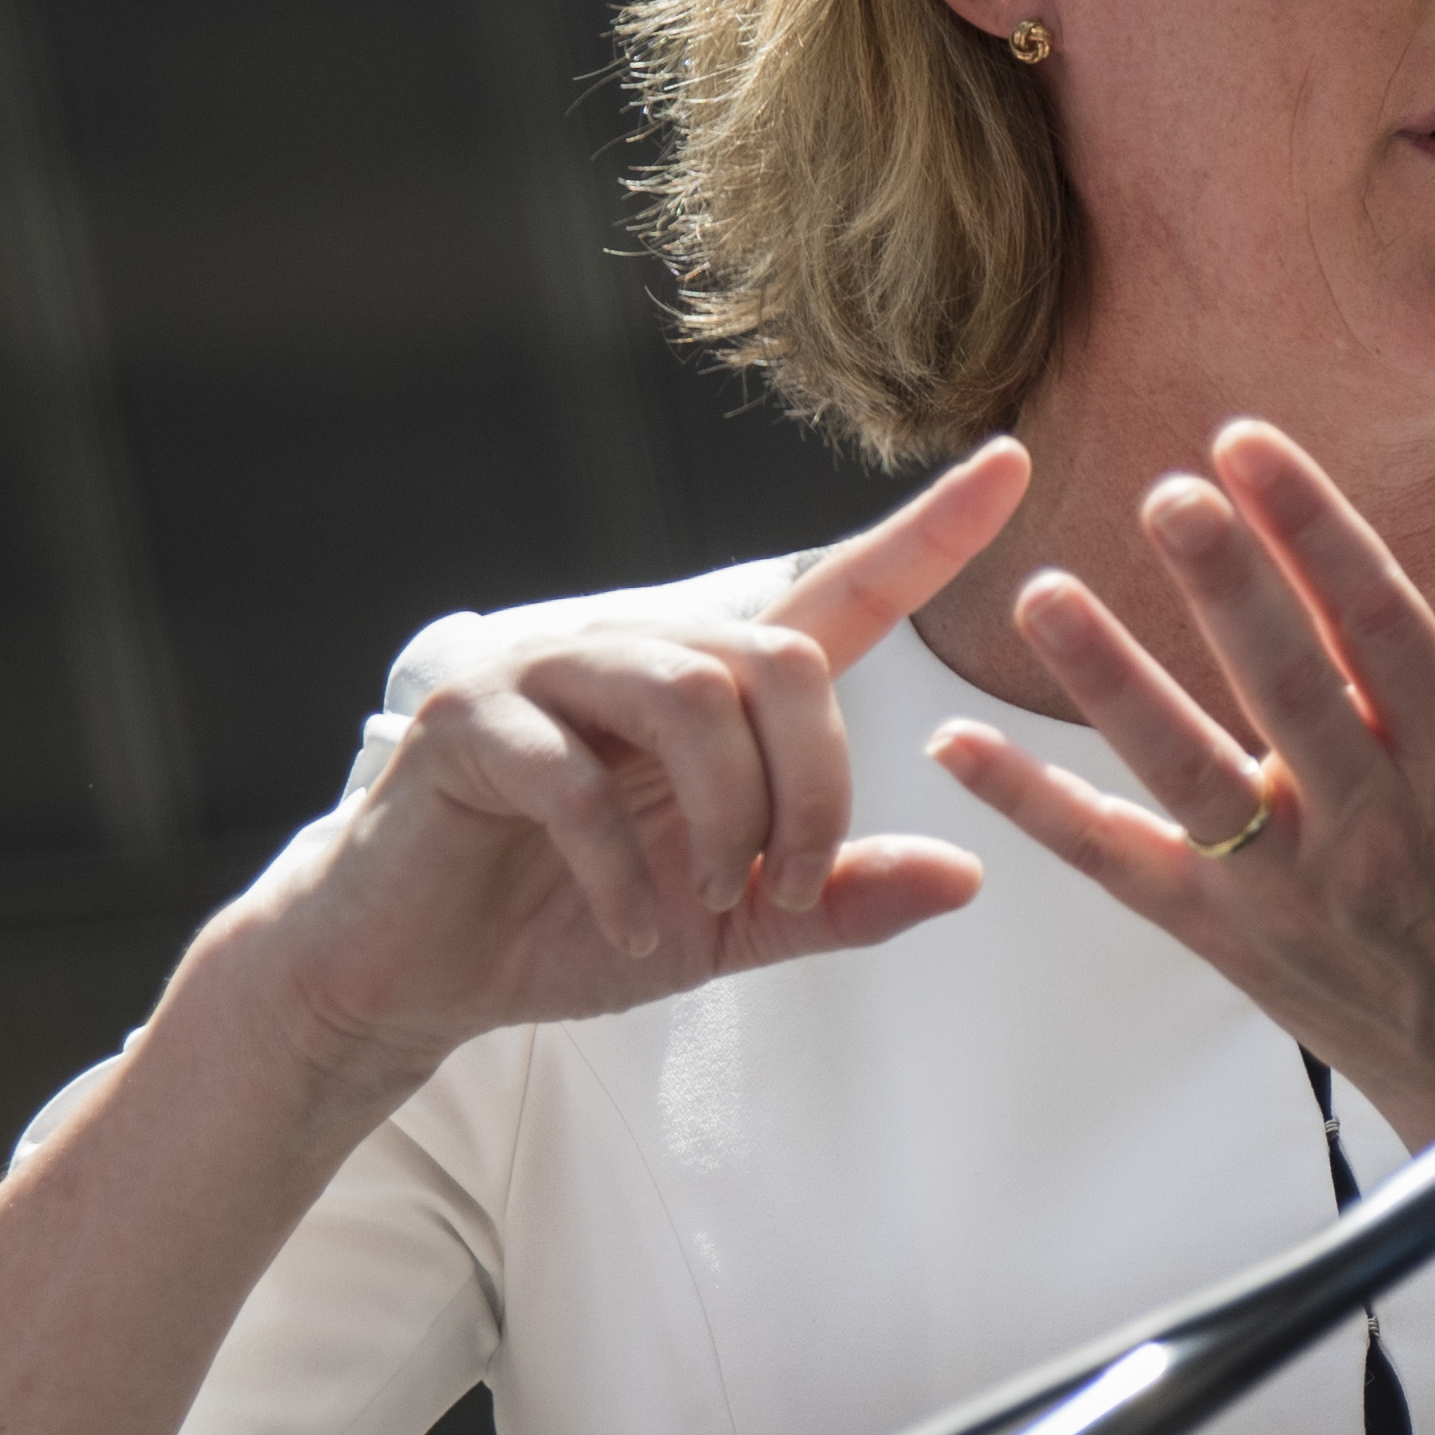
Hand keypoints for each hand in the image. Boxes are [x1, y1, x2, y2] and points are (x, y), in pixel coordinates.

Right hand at [251, 449, 1026, 1103]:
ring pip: (691, 695)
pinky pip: (574, 777)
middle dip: (815, 788)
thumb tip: (969, 875)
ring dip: (730, 817)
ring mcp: (541, 671)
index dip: (927, 532)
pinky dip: (625, 872)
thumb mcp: (736, 930)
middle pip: (782, 659)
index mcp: (712, 687)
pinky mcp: (462, 722)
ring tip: (716, 901)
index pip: (839, 591)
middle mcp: (635, 650)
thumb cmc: (573, 925)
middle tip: (790, 885)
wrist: (420, 971)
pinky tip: (634, 927)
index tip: (1014, 463)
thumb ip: (840, 901)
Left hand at [926, 427, 1434, 1161]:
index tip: (1250, 445)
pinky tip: (958, 746)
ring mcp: (1286, 885)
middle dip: (1227, 590)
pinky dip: (1034, 807)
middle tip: (1167, 497)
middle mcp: (1370, 824)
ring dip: (1112, 683)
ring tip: (1042, 596)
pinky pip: (1115, 864)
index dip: (1318, 531)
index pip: (1382, 624)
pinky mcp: (1217, 932)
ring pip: (1191, 775)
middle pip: (1289, 690)